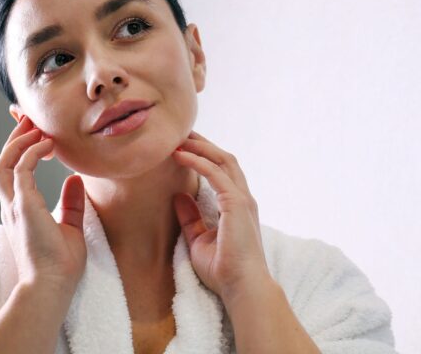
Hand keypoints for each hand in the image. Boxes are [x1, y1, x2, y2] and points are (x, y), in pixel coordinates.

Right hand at [0, 116, 86, 289]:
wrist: (52, 287)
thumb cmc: (60, 265)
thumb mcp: (70, 226)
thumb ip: (71, 203)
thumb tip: (76, 180)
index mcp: (19, 210)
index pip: (12, 171)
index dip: (19, 148)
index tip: (31, 129)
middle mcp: (11, 206)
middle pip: (3, 162)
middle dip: (14, 138)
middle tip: (30, 118)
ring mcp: (14, 206)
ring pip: (4, 163)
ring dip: (18, 141)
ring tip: (35, 124)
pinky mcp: (23, 207)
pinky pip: (21, 170)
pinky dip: (31, 153)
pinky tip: (48, 144)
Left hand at [171, 131, 271, 302]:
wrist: (241, 288)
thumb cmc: (224, 270)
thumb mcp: (198, 240)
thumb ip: (190, 218)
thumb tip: (178, 196)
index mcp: (236, 206)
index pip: (223, 171)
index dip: (205, 155)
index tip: (184, 145)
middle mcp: (243, 198)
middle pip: (224, 159)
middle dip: (203, 143)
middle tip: (181, 132)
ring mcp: (242, 200)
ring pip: (223, 160)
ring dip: (201, 146)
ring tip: (178, 138)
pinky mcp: (237, 204)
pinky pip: (216, 174)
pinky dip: (198, 161)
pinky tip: (181, 155)